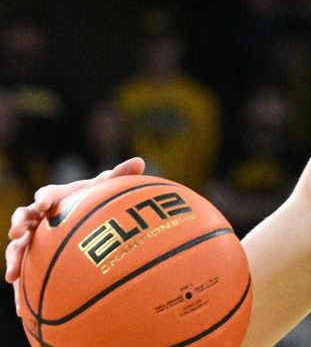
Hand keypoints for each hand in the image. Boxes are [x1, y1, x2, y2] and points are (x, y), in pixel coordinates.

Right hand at [4, 157, 145, 314]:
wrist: (86, 221)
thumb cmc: (93, 201)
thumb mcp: (106, 189)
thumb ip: (120, 175)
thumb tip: (140, 161)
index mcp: (55, 198)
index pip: (46, 195)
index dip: (44, 198)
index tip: (45, 203)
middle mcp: (40, 218)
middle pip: (24, 218)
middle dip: (19, 223)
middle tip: (18, 231)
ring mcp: (34, 238)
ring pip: (18, 246)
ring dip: (14, 257)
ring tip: (12, 273)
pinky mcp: (34, 258)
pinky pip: (25, 271)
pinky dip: (21, 287)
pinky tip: (20, 307)